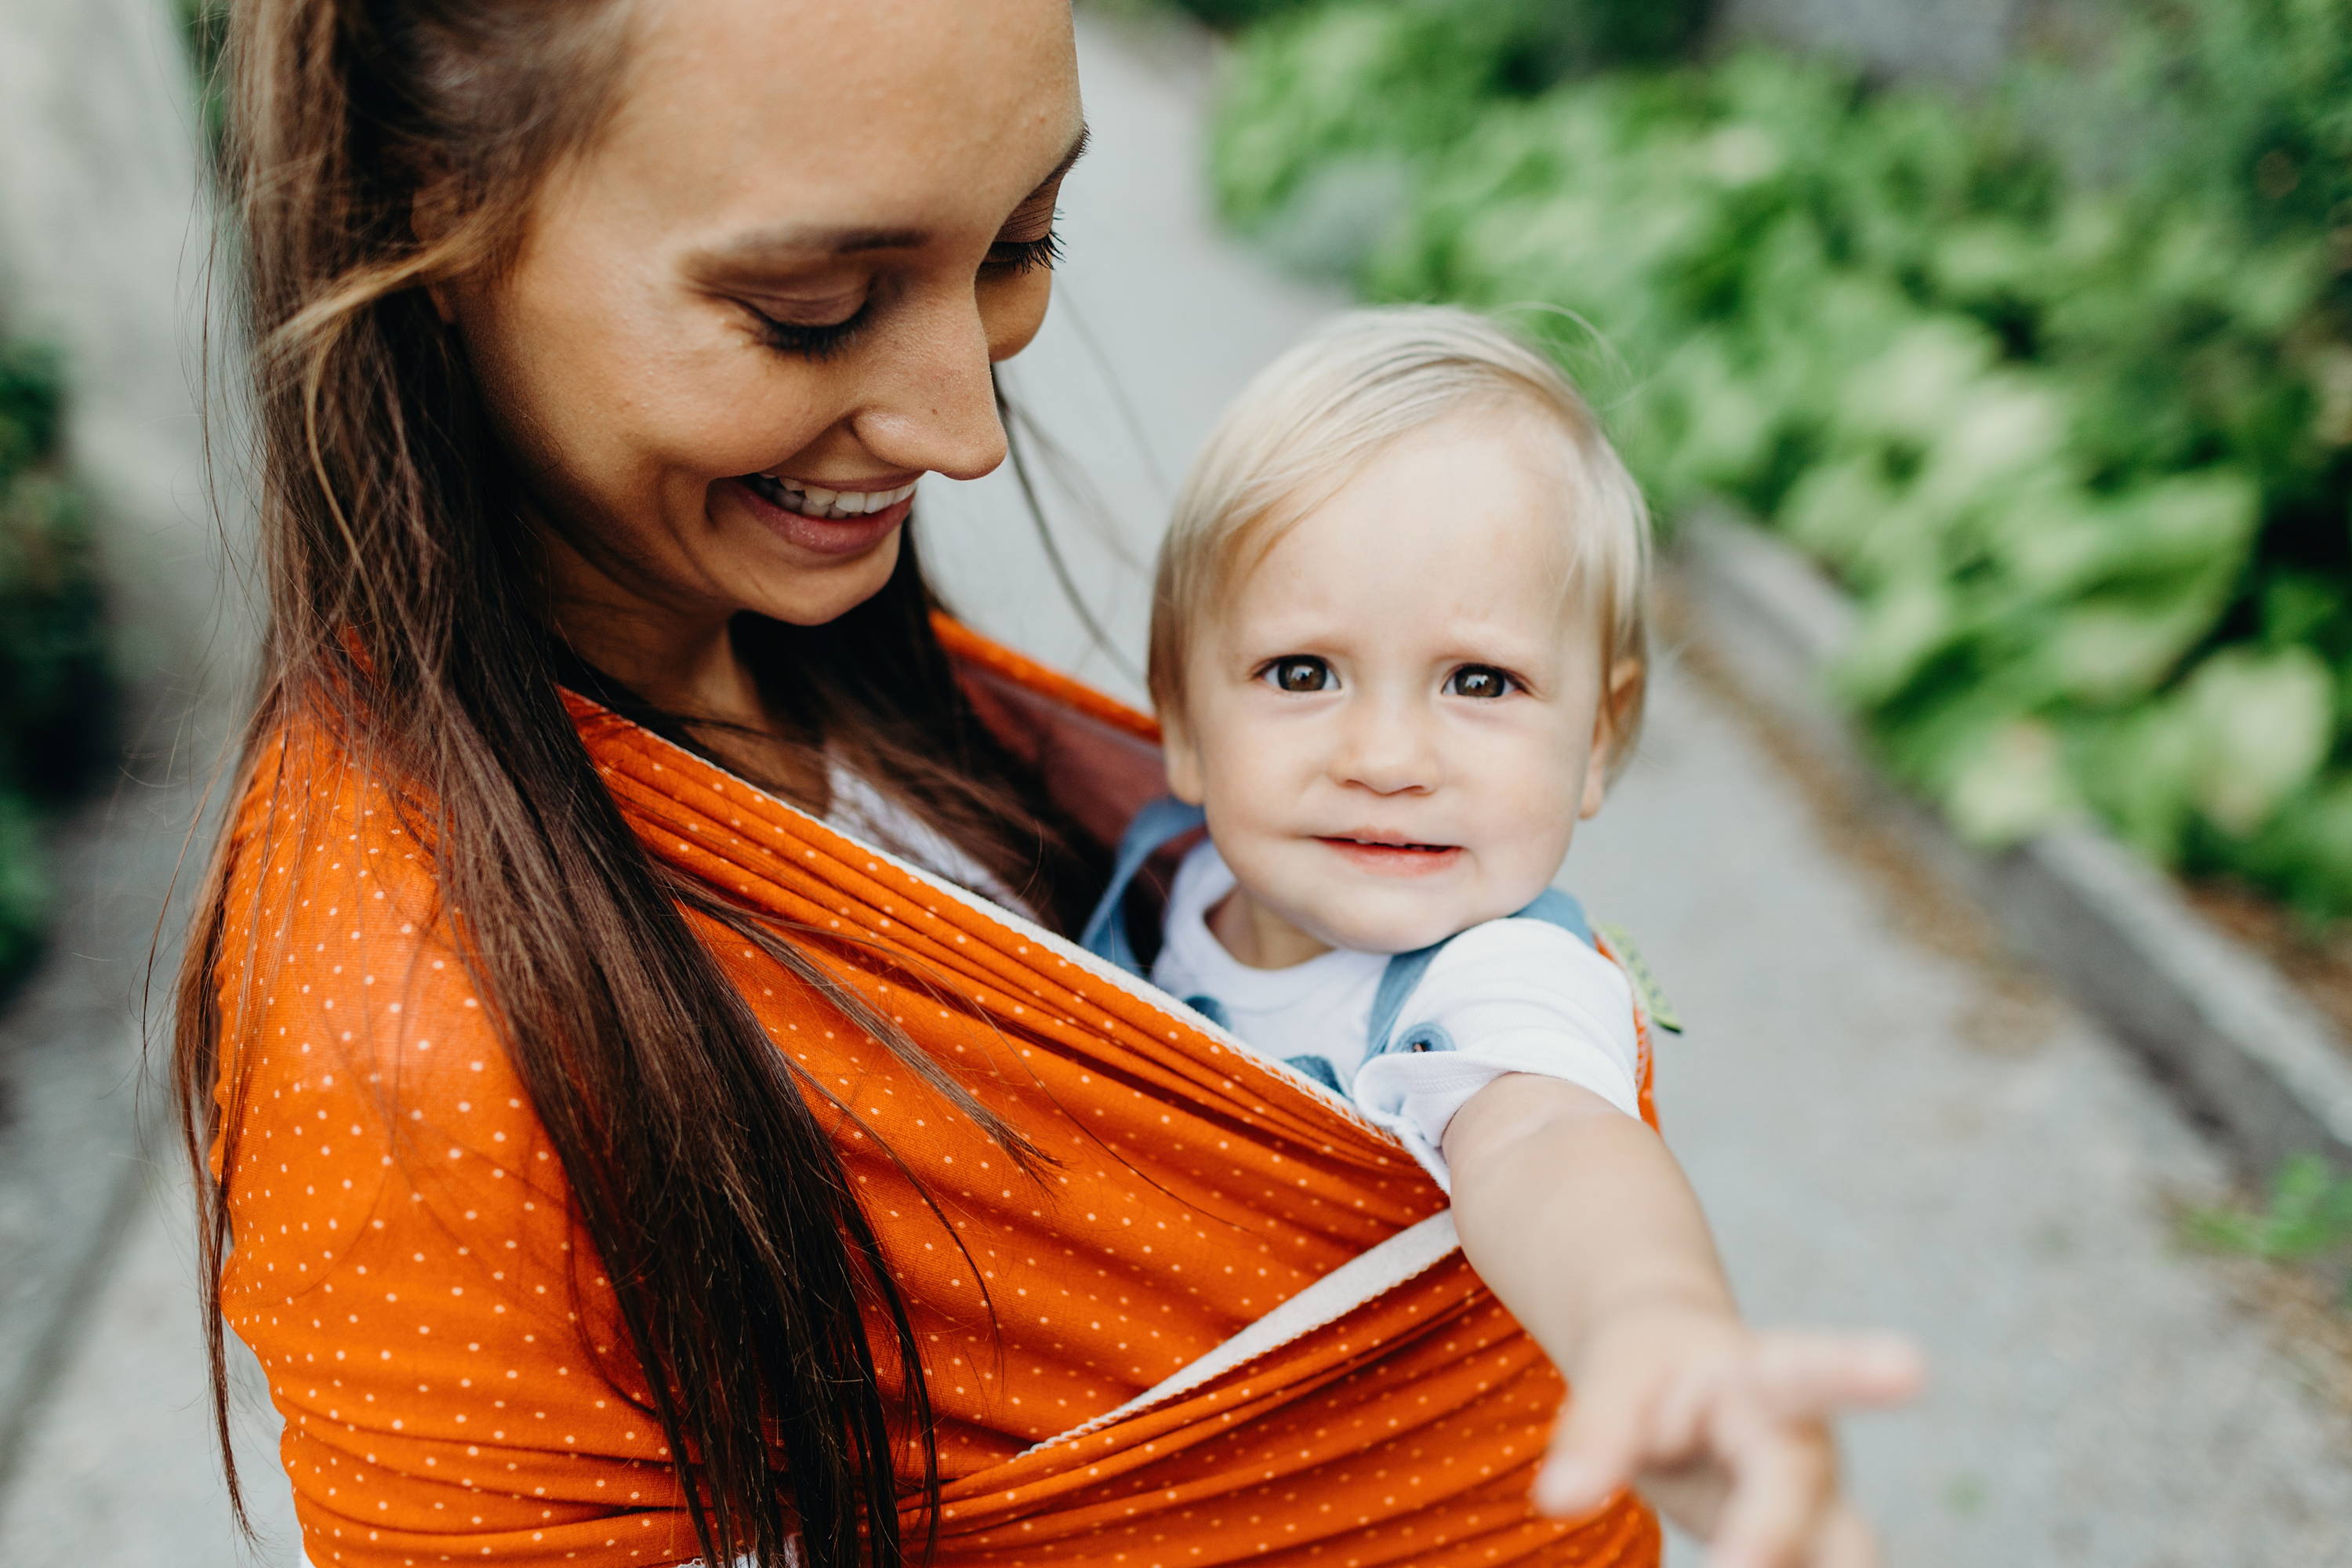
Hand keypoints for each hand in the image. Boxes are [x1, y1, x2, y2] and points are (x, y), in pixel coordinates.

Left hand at [1531, 1302, 1922, 1567]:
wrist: (1673, 1370)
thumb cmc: (1648, 1364)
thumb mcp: (1613, 1375)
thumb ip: (1593, 1433)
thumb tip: (1558, 1502)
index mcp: (1766, 1382)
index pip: (1810, 1376)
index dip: (1860, 1373)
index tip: (1911, 1365)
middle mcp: (1807, 1453)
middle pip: (1827, 1514)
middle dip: (1789, 1542)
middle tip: (1741, 1562)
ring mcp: (1812, 1510)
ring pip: (1839, 1560)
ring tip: (1733, 1565)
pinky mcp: (1802, 1550)